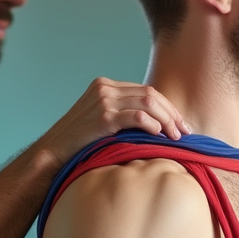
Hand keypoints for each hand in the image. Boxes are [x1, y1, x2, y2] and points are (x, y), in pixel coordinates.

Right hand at [35, 78, 190, 164]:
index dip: (167, 106)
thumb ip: (120, 113)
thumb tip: (153, 124)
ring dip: (167, 120)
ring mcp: (104, 100)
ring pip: (149, 103)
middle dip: (172, 113)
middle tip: (185, 131)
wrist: (53, 152)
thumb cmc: (78, 142)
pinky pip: (137, 116)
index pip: (146, 90)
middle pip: (151, 94)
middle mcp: (106, 88)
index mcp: (106, 85)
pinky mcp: (104, 116)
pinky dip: (153, 125)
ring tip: (175, 136)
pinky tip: (158, 136)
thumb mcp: (100, 120)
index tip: (180, 123)